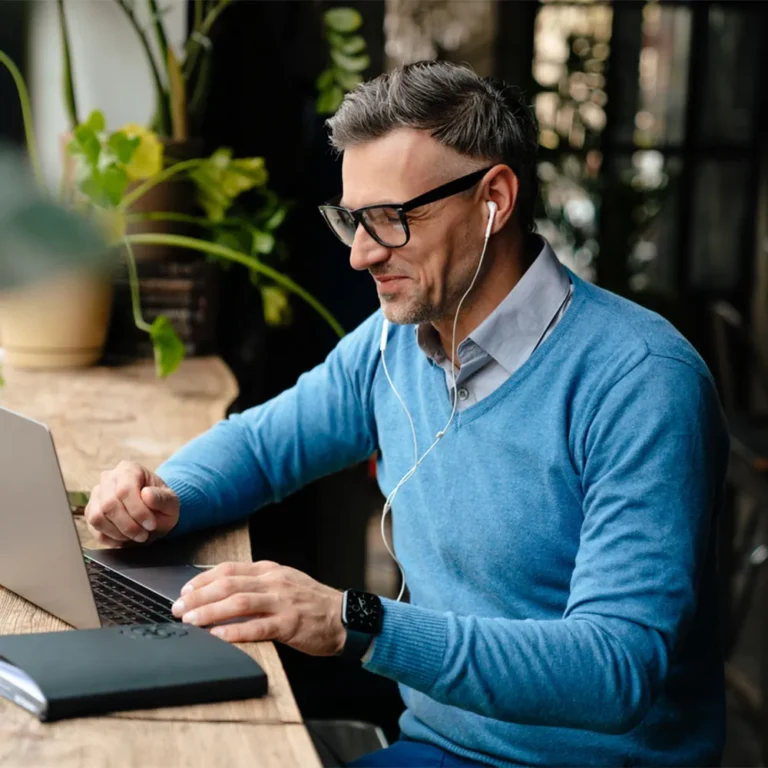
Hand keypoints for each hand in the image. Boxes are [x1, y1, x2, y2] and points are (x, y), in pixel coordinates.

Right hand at [84, 461, 178, 546]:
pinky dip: (110, 538)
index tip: (151, 524)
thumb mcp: (171, 502)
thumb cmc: (161, 504)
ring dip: (118, 532)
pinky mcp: (90, 511)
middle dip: (128, 525)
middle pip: (109, 504)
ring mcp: (96, 495)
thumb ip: (162, 498)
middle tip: (143, 535)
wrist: (153, 513)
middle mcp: (108, 478)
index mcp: (129, 469)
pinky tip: (125, 538)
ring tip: (135, 536)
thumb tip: (147, 494)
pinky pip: (93, 528)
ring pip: (97, 517)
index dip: (138, 511)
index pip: (125, 490)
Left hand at [171, 561, 346, 655]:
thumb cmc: (312, 603)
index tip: (185, 590)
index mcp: (271, 570)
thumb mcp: (284, 583)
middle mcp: (274, 581)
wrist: (344, 617)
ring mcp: (282, 602)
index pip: (229, 569)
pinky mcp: (290, 624)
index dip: (203, 579)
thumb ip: (258, 584)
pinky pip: (257, 626)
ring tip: (191, 620)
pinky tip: (218, 635)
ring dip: (210, 611)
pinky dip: (235, 631)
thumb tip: (222, 592)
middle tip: (179, 607)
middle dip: (199, 595)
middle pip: (229, 583)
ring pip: (239, 602)